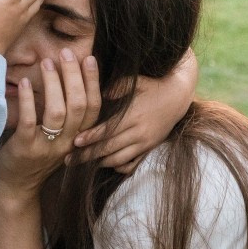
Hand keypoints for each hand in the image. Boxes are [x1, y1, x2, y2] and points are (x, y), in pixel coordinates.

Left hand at [0, 50, 100, 196]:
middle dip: (74, 76)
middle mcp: (67, 143)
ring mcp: (47, 147)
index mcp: (78, 137)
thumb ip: (69, 116)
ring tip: (47, 62)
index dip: (92, 81)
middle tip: (66, 53)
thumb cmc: (37, 154)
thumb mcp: (60, 137)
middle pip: (78, 105)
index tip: (89, 58)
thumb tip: (71, 79)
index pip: (93, 107)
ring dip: (53, 84)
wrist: (16, 188)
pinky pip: (30, 122)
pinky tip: (24, 83)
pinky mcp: (25, 149)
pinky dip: (28, 100)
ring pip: (57, 112)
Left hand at [71, 70, 189, 173]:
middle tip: (69, 160)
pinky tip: (107, 165)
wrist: (178, 96)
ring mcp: (145, 143)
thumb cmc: (152, 86)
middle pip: (109, 149)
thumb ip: (116, 87)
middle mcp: (139, 133)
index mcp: (133, 116)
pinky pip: (132, 164)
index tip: (74, 141)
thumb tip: (98, 94)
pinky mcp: (149, 149)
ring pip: (119, 159)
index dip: (90, 137)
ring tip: (83, 165)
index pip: (107, 131)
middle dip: (88, 156)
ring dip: (100, 163)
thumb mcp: (135, 81)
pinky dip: (118, 167)